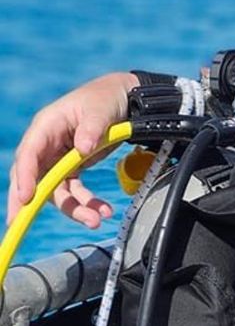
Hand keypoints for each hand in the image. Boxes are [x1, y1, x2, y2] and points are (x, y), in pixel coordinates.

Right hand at [6, 71, 139, 227]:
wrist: (123, 101)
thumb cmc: (105, 100)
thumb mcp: (100, 110)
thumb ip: (93, 128)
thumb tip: (83, 147)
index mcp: (46, 126)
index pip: (29, 154)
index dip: (26, 177)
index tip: (27, 198)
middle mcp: (47, 144)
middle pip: (32, 177)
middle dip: (28, 203)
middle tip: (19, 226)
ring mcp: (58, 157)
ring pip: (57, 190)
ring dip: (75, 209)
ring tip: (98, 219)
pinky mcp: (72, 167)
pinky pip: (74, 191)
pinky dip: (87, 203)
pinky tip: (104, 210)